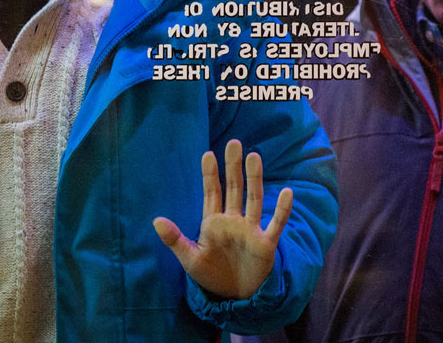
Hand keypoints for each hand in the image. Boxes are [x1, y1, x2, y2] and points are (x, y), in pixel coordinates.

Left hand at [153, 139, 292, 299]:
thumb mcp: (189, 259)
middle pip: (233, 189)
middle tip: (233, 143)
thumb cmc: (211, 275)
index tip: (207, 155)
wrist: (233, 297)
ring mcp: (250, 230)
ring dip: (254, 179)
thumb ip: (175, 239)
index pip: (212, 193)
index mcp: (213, 222)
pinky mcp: (265, 243)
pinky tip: (287, 192)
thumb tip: (155, 220)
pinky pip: (275, 223)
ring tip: (254, 157)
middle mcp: (233, 221)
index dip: (210, 175)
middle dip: (233, 167)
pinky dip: (281, 209)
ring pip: (254, 199)